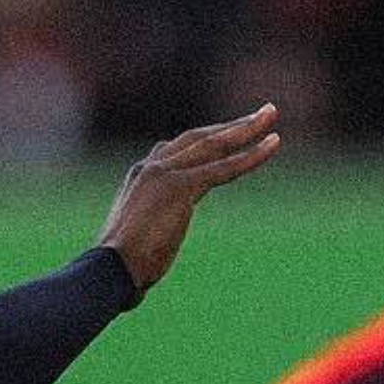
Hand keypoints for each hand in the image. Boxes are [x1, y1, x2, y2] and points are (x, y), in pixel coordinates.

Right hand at [96, 107, 282, 296]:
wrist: (110, 270)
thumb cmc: (119, 270)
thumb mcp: (135, 243)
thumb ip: (148, 238)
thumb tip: (145, 269)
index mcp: (139, 176)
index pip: (178, 148)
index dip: (206, 139)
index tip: (227, 134)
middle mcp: (152, 166)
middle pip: (199, 137)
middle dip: (230, 124)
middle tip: (260, 114)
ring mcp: (166, 173)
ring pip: (214, 144)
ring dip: (246, 127)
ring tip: (271, 113)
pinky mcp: (182, 186)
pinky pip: (224, 167)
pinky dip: (251, 155)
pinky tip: (273, 143)